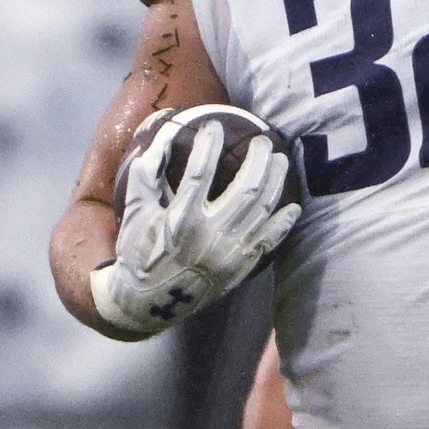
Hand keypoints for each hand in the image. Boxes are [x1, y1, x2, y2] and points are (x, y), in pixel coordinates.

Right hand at [91, 120, 301, 336]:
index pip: (200, 172)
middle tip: (262, 140)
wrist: (149, 303)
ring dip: (277, 180)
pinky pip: (270, 240)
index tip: (214, 125)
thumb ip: (147, 170)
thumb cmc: (139, 250)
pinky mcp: (241, 268)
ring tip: (280, 159)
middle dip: (258, 158)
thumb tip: (162, 127)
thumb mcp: (136, 210)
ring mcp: (229, 254)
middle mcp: (209, 236)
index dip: (208, 144)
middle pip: (247, 187)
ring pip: (264, 209)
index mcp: (180, 220)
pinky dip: (284, 222)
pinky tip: (293, 205)